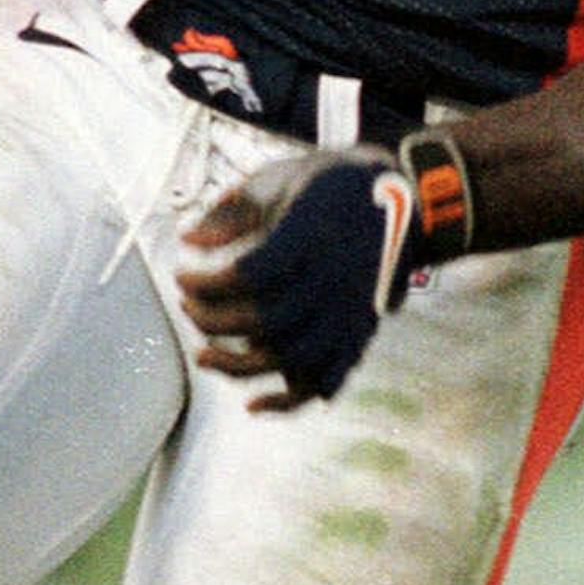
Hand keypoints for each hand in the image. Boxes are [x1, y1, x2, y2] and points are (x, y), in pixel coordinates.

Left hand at [178, 146, 419, 412]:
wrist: (402, 198)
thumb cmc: (329, 185)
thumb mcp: (279, 178)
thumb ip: (232, 210)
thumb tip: (188, 239)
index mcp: (312, 235)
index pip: (249, 274)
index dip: (205, 282)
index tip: (181, 275)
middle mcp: (334, 277)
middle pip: (265, 319)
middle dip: (213, 320)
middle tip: (187, 307)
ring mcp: (349, 310)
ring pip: (292, 357)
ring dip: (239, 365)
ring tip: (204, 355)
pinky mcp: (358, 333)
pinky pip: (326, 381)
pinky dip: (289, 402)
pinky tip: (254, 405)